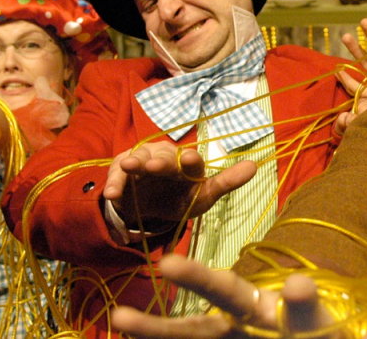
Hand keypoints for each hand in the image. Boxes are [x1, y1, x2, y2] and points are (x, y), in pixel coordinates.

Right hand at [104, 143, 256, 226]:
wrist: (150, 208)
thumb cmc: (181, 199)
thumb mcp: (204, 197)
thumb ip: (227, 182)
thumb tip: (255, 166)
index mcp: (188, 164)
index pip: (191, 160)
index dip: (190, 160)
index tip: (190, 158)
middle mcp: (166, 157)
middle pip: (163, 158)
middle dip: (159, 162)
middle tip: (153, 167)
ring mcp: (142, 161)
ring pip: (139, 160)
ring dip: (133, 165)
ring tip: (127, 169)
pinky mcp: (122, 171)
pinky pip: (117, 177)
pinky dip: (114, 184)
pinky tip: (112, 194)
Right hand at [110, 254, 366, 338]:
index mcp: (300, 316)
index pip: (299, 305)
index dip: (300, 299)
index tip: (297, 286)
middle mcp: (261, 320)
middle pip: (230, 296)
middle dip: (202, 279)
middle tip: (168, 261)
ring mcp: (238, 336)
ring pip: (193, 330)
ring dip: (157, 327)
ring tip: (120, 318)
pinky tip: (118, 333)